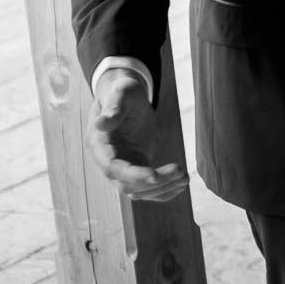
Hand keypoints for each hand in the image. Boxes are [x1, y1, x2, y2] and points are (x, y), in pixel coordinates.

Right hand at [85, 67, 189, 200]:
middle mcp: (107, 161)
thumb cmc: (123, 92)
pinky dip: (164, 191)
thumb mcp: (120, 94)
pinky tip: (181, 184)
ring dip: (161, 189)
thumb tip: (101, 123)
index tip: (155, 176)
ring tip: (185, 178)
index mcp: (99, 145)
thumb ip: (113, 109)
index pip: (113, 168)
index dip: (133, 175)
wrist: (128, 98)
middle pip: (127, 184)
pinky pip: (148, 187)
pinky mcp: (136, 168)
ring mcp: (122, 166)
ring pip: (138, 190)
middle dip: (154, 183)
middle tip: (180, 172)